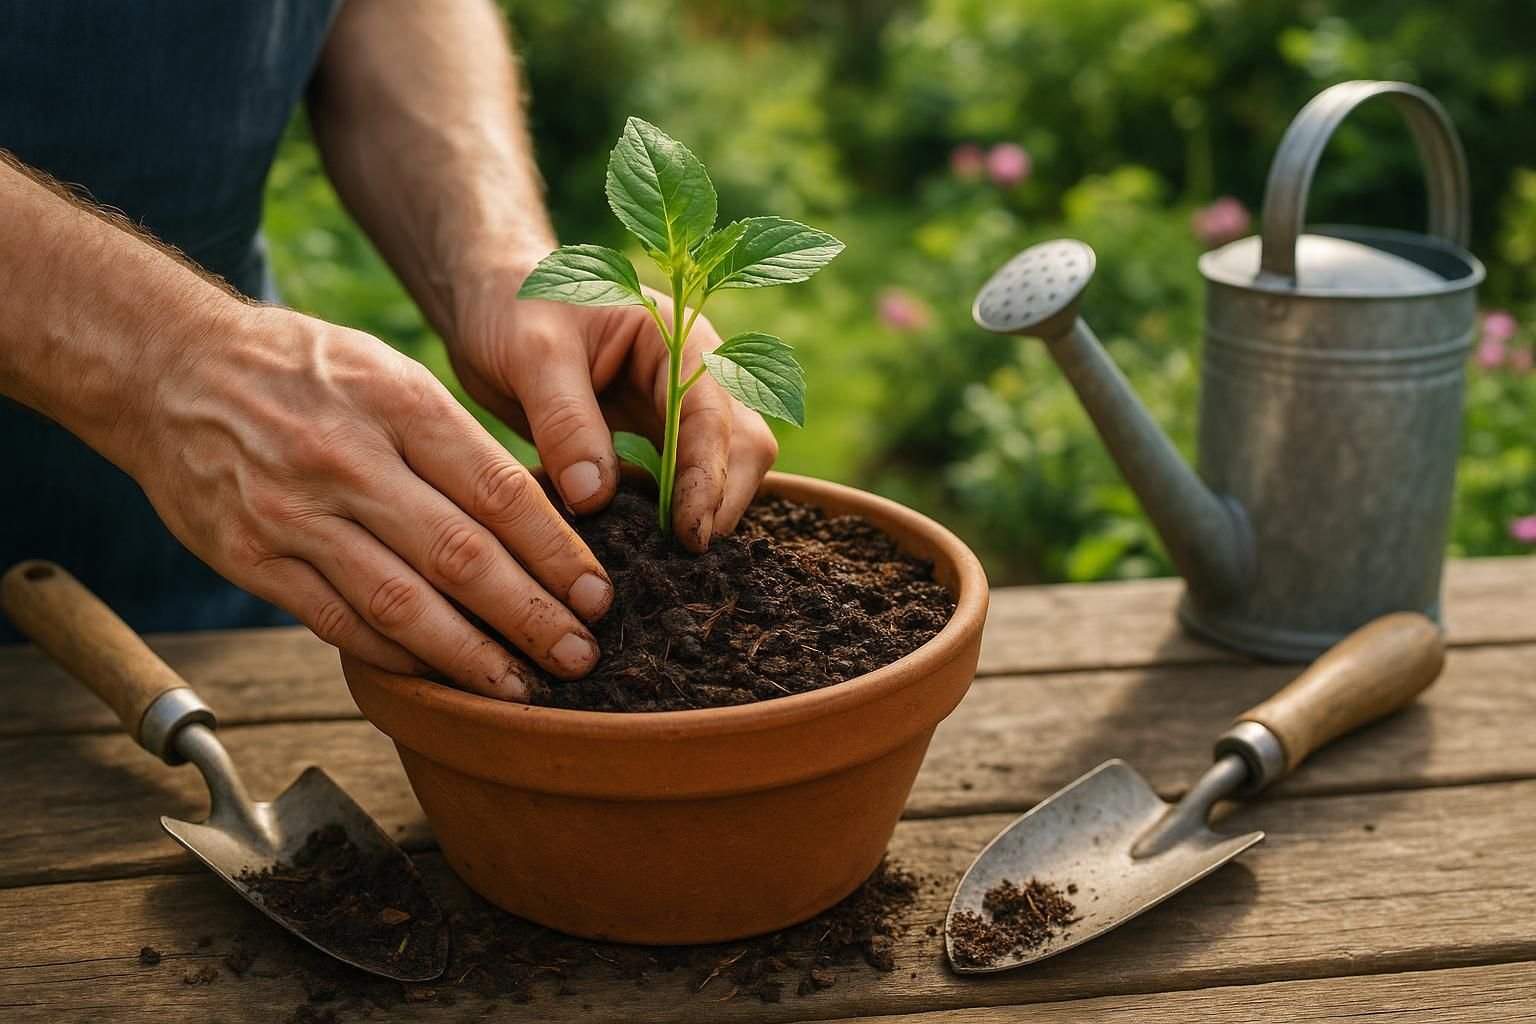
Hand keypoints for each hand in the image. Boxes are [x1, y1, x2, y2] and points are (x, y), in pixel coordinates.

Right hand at [119, 304, 612, 699]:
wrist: (169, 368)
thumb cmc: (303, 370)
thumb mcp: (388, 371)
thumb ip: (455, 441)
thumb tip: (540, 516)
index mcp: (397, 403)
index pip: (497, 491)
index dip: (555, 552)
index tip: (599, 595)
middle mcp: (348, 460)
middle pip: (460, 555)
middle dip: (530, 615)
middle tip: (581, 656)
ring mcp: (294, 514)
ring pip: (400, 603)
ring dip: (470, 655)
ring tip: (522, 687)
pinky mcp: (251, 559)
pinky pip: (338, 622)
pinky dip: (395, 656)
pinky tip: (441, 676)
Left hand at [447, 269, 779, 550]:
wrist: (489, 305)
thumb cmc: (513, 306)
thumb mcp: (532, 352)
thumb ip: (565, 420)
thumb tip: (596, 498)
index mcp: (678, 341)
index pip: (713, 415)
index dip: (707, 477)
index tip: (689, 533)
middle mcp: (692, 380)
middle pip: (740, 449)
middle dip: (719, 505)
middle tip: (678, 561)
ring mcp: (674, 417)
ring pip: (717, 477)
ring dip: (695, 518)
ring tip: (654, 563)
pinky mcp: (649, 449)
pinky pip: (672, 493)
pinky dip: (658, 522)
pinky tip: (629, 550)